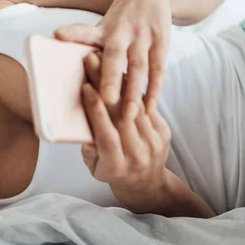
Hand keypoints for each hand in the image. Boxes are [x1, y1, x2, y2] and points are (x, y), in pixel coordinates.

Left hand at [55, 0, 171, 118]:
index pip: (86, 32)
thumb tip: (59, 70)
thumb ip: (85, 45)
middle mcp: (122, 32)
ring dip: (134, 92)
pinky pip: (158, 70)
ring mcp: (143, 36)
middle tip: (106, 100)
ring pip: (139, 67)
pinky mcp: (161, 42)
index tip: (58, 34)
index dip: (73, 33)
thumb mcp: (101, 26)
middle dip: (111, 78)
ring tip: (128, 116)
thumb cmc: (117, 20)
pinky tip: (149, 108)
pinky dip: (154, 89)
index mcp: (102, 29)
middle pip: (115, 56)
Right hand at [81, 52, 172, 213]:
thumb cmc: (111, 173)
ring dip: (120, 81)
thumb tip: (82, 129)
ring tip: (107, 60)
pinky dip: (134, 90)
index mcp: (116, 166)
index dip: (96, 111)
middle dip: (106, 85)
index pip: (107, 134)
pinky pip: (147, 107)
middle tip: (93, 61)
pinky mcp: (163, 133)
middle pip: (120, 115)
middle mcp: (137, 154)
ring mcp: (153, 143)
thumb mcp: (94, 167)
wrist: (145, 184)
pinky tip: (123, 73)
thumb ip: (88, 149)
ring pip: (135, 107)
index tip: (86, 88)